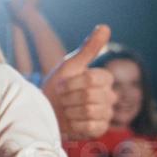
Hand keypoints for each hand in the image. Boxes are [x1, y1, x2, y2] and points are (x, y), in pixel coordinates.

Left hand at [42, 24, 113, 140]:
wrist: (46, 110)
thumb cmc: (57, 88)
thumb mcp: (69, 66)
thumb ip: (88, 49)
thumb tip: (105, 26)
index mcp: (104, 78)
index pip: (93, 79)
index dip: (71, 83)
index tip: (61, 86)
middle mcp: (110, 96)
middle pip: (90, 95)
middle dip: (68, 98)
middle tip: (62, 99)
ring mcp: (107, 114)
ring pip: (90, 111)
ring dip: (70, 111)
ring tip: (65, 110)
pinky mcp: (100, 129)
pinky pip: (91, 127)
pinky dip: (74, 124)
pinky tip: (70, 122)